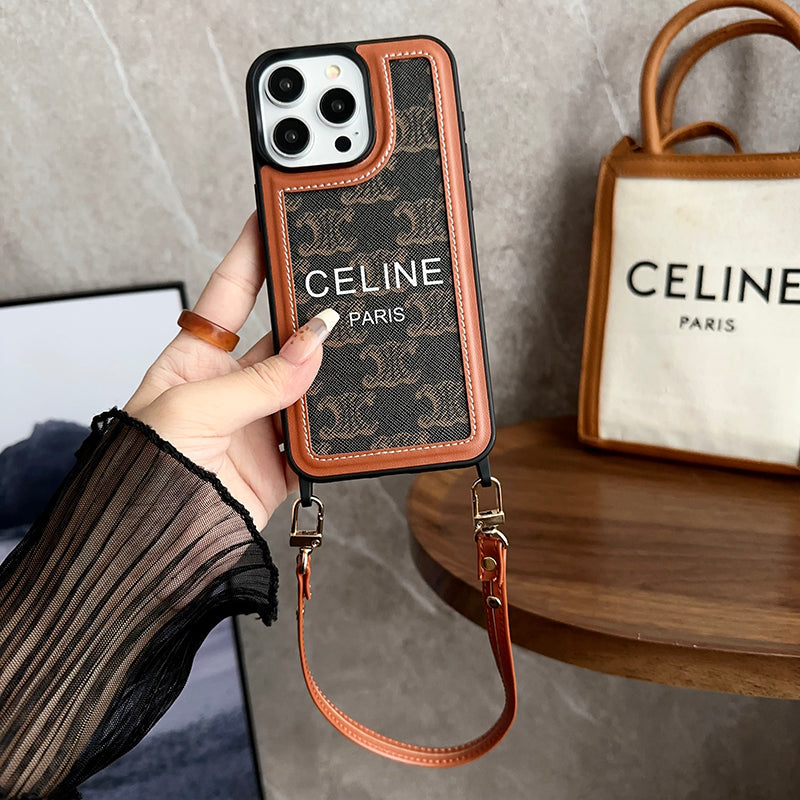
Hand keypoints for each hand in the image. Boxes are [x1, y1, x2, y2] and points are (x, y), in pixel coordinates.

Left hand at [124, 213, 337, 529]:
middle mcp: (228, 386)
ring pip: (306, 383)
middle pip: (278, 337)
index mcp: (193, 360)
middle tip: (335, 288)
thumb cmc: (145, 472)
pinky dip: (336, 425)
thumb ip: (259, 379)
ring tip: (351, 350)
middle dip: (305, 314)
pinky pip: (317, 435)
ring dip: (326, 372)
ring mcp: (257, 422)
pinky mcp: (280, 461)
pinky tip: (349, 408)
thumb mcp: (194, 408)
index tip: (275, 218)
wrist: (156, 547)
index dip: (252, 253)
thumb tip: (313, 345)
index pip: (229, 292)